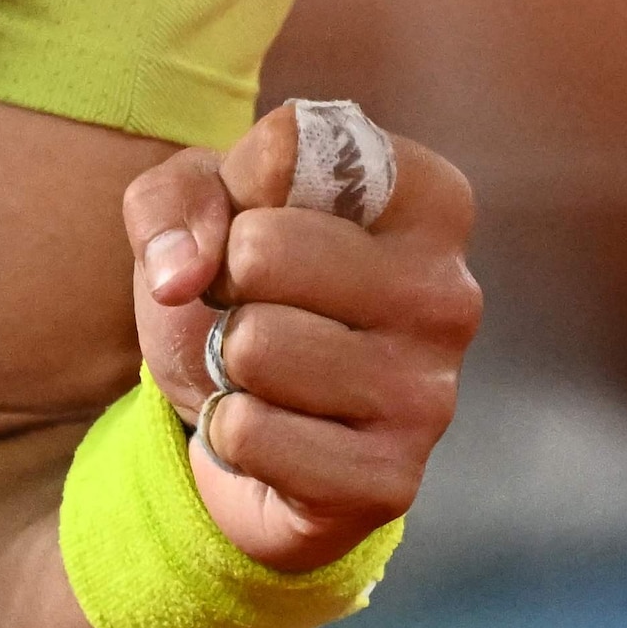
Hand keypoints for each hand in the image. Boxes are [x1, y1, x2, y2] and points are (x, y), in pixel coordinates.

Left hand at [121, 105, 478, 571]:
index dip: (237, 188)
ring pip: (252, 346)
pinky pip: (248, 433)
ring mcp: (430, 394)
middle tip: (253, 310)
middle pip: (263, 249)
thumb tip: (182, 274)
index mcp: (429, 200)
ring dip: (228, 363)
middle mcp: (450, 293)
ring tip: (267, 373)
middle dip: (224, 284)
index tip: (258, 222)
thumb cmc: (246, 291)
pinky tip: (277, 433)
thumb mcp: (200, 208)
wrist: (258, 428)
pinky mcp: (390, 481)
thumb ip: (177, 198)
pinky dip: (231, 432)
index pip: (292, 146)